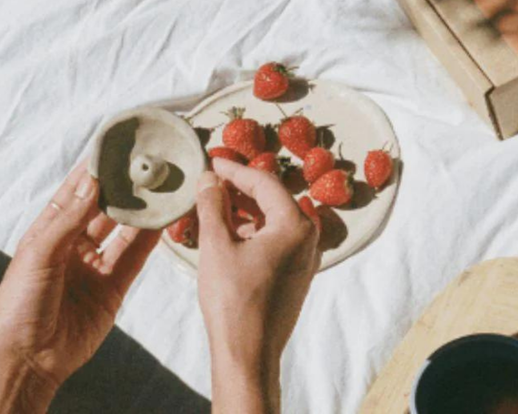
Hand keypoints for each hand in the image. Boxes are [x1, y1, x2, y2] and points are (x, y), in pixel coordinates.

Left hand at [0, 162, 160, 393]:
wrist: (28, 362)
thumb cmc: (19, 306)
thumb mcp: (39, 254)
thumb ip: (70, 218)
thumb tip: (93, 181)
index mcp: (49, 233)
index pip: (75, 192)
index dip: (94, 170)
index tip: (115, 147)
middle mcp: (74, 245)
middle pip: (103, 208)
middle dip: (123, 186)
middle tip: (146, 163)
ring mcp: (95, 265)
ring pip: (123, 229)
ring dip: (141, 209)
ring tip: (161, 185)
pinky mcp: (113, 286)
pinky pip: (135, 255)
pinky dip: (151, 237)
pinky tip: (164, 217)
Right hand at [197, 159, 319, 413]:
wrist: (248, 355)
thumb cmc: (234, 301)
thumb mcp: (217, 245)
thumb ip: (213, 205)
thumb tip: (209, 179)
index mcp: (296, 224)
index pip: (264, 182)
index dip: (235, 169)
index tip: (213, 161)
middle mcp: (308, 237)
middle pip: (271, 198)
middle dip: (240, 188)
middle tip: (211, 178)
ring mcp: (304, 257)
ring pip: (272, 219)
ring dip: (245, 209)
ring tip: (214, 202)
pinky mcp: (295, 274)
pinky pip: (274, 239)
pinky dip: (252, 230)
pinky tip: (227, 230)